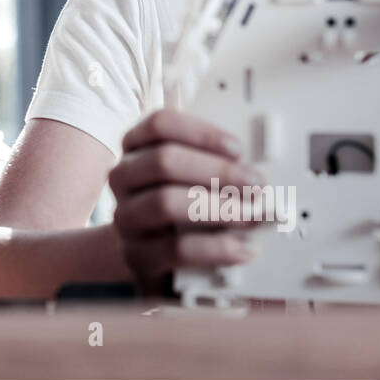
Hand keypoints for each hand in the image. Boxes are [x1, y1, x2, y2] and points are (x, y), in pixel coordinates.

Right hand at [109, 107, 271, 294]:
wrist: (150, 254)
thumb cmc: (178, 205)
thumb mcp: (190, 176)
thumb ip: (213, 164)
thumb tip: (255, 168)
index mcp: (136, 147)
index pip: (160, 125)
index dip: (201, 134)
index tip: (238, 149)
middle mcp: (124, 177)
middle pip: (164, 161)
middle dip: (217, 171)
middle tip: (255, 184)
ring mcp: (126, 216)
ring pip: (164, 202)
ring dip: (217, 208)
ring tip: (251, 216)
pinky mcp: (136, 254)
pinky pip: (176, 248)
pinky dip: (215, 248)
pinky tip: (241, 249)